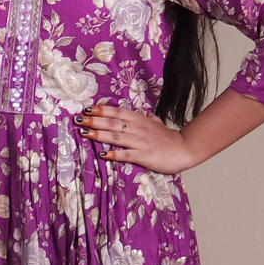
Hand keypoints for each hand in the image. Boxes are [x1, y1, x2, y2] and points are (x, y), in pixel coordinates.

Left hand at [73, 104, 196, 173]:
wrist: (184, 149)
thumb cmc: (169, 138)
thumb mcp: (158, 124)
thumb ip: (149, 119)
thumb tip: (145, 113)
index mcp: (139, 120)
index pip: (117, 112)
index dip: (102, 110)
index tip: (87, 109)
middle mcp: (138, 128)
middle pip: (112, 123)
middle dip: (94, 121)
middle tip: (78, 119)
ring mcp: (140, 142)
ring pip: (116, 137)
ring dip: (99, 135)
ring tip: (85, 133)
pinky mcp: (144, 155)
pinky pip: (126, 154)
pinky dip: (114, 154)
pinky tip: (103, 155)